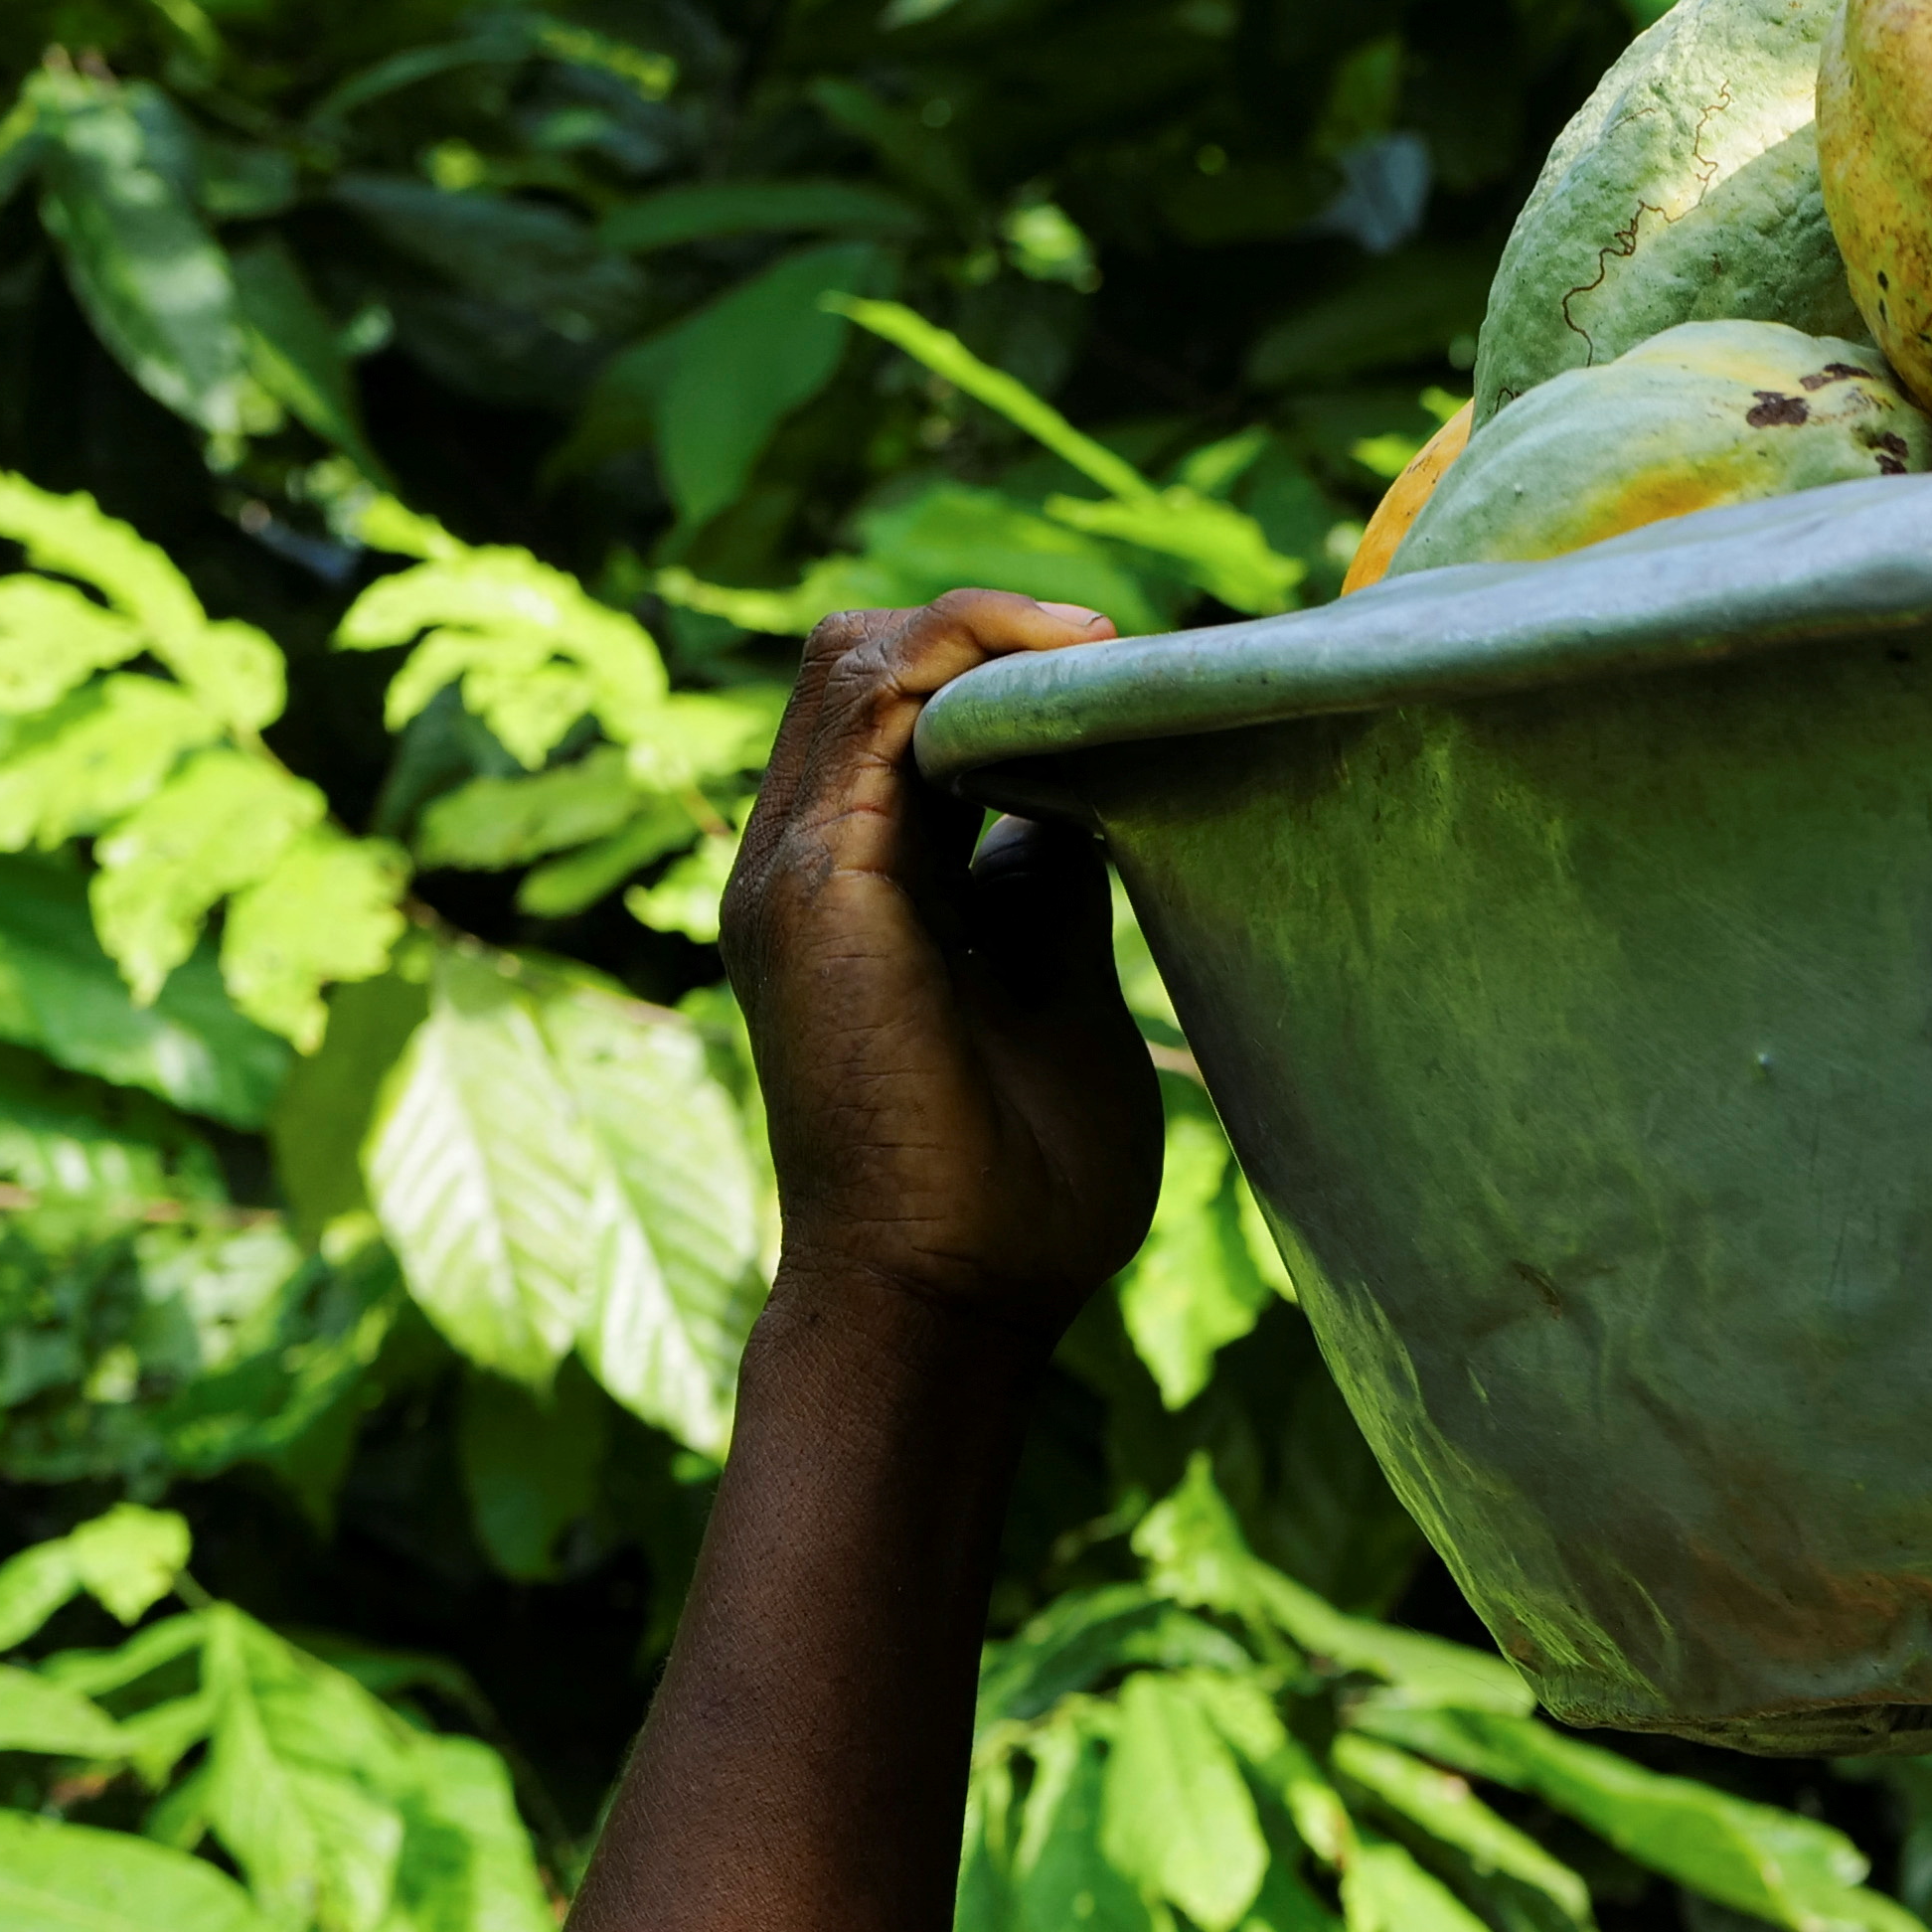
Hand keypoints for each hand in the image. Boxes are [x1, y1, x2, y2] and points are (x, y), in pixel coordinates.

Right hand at [725, 591, 1155, 1332]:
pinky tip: (1069, 675)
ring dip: (985, 632)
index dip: (1005, 667)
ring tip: (1107, 653)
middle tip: (1127, 657)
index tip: (1133, 678)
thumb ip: (1051, 886)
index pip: (902, 709)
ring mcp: (797, 867)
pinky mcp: (818, 885)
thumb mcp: (1057, 991)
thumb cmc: (1014, 1185)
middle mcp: (807, 857)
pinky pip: (874, 708)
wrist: (950, 1299)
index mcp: (858, 880)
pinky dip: (965, 661)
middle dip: (993, 632)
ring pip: (858, 659)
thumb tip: (1103, 789)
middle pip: (867, 661)